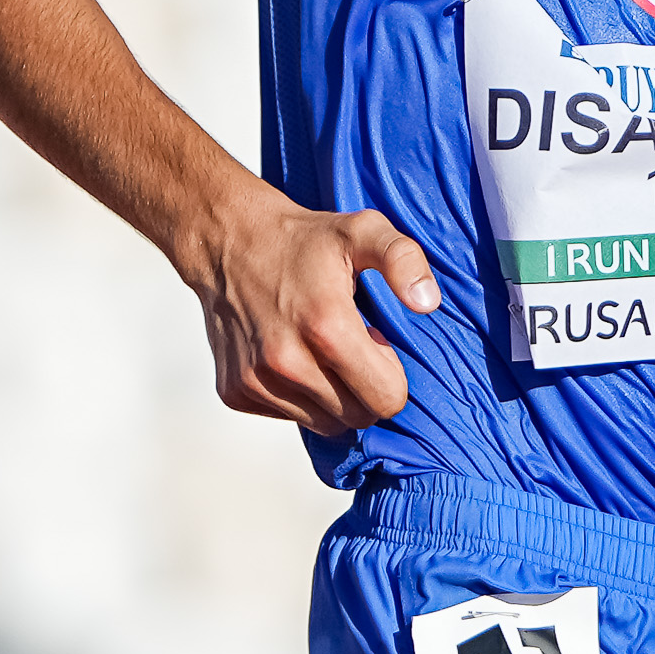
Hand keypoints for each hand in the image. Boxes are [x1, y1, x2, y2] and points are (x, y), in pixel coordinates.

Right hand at [193, 188, 440, 425]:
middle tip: (349, 344)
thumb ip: (403, 259)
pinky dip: (298, 396)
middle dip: (365, 388)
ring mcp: (256, 380)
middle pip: (358, 417)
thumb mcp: (363, 230)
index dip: (390, 373)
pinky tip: (291, 355)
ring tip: (319, 349)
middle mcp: (286, 361)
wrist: (227, 241)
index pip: (387, 399)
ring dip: (332, 395)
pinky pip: (288, 417)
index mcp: (326, 326)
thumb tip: (426, 302)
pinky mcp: (234, 391)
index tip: (373, 339)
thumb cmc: (303, 239)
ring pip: (324, 423)